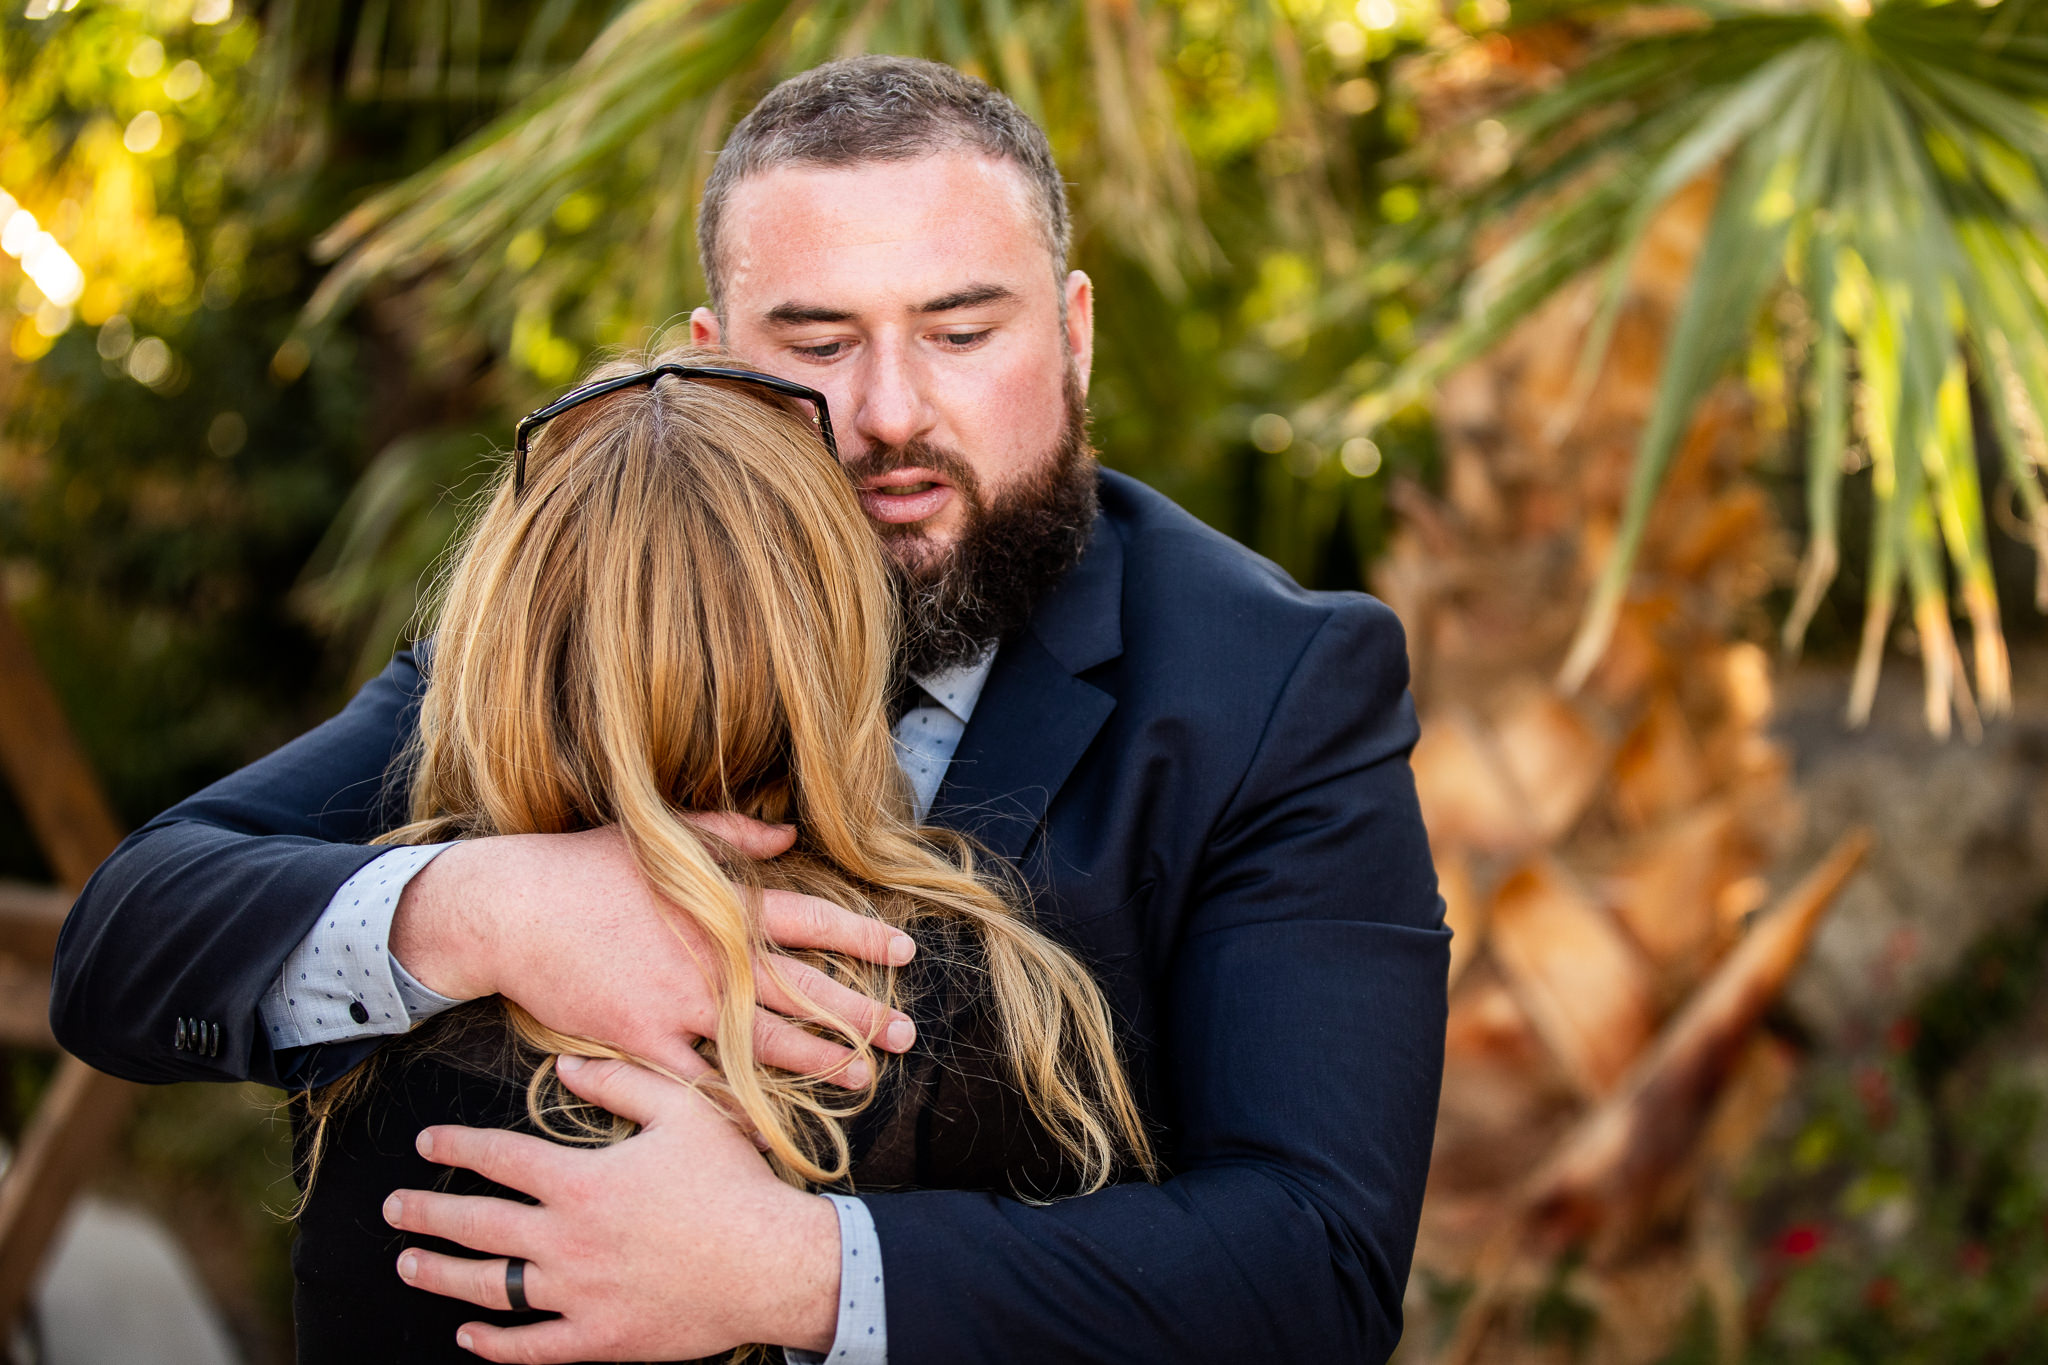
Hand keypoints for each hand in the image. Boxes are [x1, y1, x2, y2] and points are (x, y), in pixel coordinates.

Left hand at [385, 1055, 842, 1361]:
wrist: (772, 1263)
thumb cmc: (732, 1183)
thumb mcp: (683, 1113)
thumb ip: (620, 1083)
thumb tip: (563, 1068)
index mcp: (581, 1182)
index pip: (498, 1159)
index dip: (456, 1148)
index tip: (426, 1143)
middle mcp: (566, 1240)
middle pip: (476, 1224)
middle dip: (426, 1213)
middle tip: (392, 1208)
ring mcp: (578, 1295)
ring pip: (489, 1288)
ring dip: (441, 1275)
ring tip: (409, 1264)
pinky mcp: (599, 1338)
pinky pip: (531, 1347)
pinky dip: (493, 1345)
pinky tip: (468, 1337)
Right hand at [390, 817, 916, 1084]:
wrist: (514, 909)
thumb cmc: (587, 865)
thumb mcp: (665, 833)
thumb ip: (733, 832)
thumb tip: (788, 832)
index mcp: (725, 905)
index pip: (814, 922)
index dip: (863, 938)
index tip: (904, 951)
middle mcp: (715, 958)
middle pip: (805, 992)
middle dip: (862, 1015)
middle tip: (907, 1034)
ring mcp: (681, 1004)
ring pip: (766, 1043)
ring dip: (819, 1062)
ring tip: (862, 1077)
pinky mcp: (643, 1040)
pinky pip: (699, 1083)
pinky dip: (736, 1107)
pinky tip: (770, 1126)